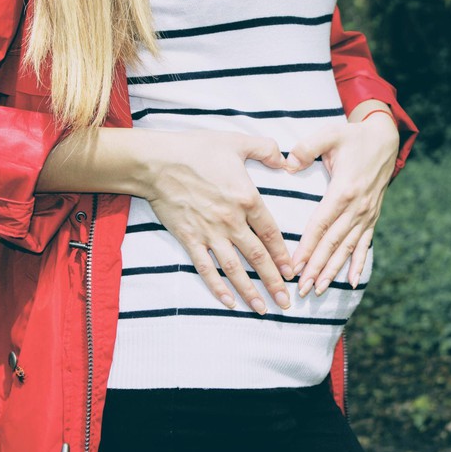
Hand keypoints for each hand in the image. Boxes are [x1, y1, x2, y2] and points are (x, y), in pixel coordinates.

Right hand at [143, 130, 294, 313]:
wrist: (157, 161)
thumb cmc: (197, 149)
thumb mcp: (237, 142)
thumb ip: (266, 150)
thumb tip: (286, 160)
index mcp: (247, 199)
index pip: (271, 234)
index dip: (283, 255)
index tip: (293, 271)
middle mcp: (231, 221)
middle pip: (258, 257)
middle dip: (274, 282)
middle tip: (286, 302)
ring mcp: (210, 233)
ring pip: (235, 269)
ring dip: (250, 291)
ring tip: (263, 309)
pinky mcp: (189, 239)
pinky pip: (206, 268)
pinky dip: (217, 287)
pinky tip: (229, 302)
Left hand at [285, 112, 398, 296]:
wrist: (384, 138)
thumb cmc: (352, 137)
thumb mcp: (329, 134)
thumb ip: (306, 147)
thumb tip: (288, 163)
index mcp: (343, 190)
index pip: (320, 225)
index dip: (307, 248)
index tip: (294, 266)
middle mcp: (357, 207)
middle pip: (332, 243)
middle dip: (316, 268)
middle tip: (301, 288)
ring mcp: (366, 214)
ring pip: (347, 248)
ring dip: (333, 270)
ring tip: (319, 290)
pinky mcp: (372, 216)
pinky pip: (364, 244)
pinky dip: (358, 264)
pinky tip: (352, 282)